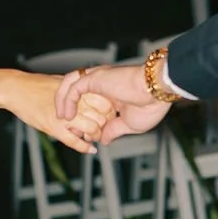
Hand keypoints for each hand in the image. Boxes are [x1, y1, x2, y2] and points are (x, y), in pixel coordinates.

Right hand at [6, 70, 113, 151]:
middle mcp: (73, 102)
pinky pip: (73, 141)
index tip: (109, 115)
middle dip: (104, 125)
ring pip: (90, 129)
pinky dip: (84, 147)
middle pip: (100, 117)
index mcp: (77, 90)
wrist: (16, 89)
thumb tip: (92, 91)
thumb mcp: (61, 81)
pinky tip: (90, 150)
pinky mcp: (53, 127)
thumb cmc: (36, 85)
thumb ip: (77, 88)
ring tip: (94, 137)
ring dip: (95, 136)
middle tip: (103, 128)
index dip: (110, 111)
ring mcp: (64, 116)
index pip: (105, 102)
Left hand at [55, 61, 172, 142]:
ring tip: (61, 118)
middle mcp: (104, 84)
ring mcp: (98, 79)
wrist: (156, 91)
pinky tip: (66, 115)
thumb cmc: (150, 106)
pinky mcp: (94, 78)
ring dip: (63, 101)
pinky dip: (66, 101)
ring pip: (70, 84)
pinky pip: (72, 87)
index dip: (84, 119)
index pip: (91, 104)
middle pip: (78, 93)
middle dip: (70, 109)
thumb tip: (103, 140)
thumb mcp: (129, 125)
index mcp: (113, 94)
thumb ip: (113, 130)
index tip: (83, 135)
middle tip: (68, 127)